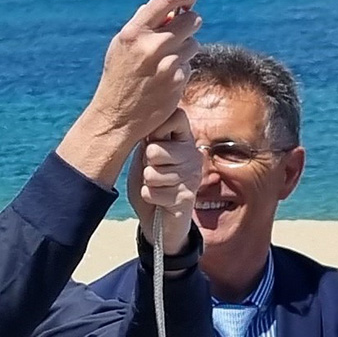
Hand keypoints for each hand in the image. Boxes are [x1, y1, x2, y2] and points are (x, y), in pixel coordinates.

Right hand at [90, 0, 201, 143]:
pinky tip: (165, 79)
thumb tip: (169, 8)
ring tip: (165, 61)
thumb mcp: (122, 45)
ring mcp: (168, 64)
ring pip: (194, 43)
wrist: (117, 117)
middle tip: (181, 30)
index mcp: (135, 32)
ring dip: (185, 48)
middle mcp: (153, 46)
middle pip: (191, 19)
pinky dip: (181, 69)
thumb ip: (144, 24)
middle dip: (189, 22)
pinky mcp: (178, 81)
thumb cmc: (119, 76)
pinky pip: (189, 65)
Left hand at [129, 109, 201, 255]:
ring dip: (147, 183)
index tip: (153, 140)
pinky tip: (160, 200)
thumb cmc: (151, 183)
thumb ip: (148, 139)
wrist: (159, 220)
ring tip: (157, 186)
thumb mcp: (145, 157)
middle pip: (155, 149)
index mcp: (184, 139)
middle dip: (146, 164)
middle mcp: (193, 155)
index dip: (158, 127)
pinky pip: (153, 192)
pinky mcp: (187, 197)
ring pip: (151, 174)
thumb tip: (145, 122)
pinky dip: (149, 197)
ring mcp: (192, 176)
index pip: (176, 116)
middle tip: (154, 171)